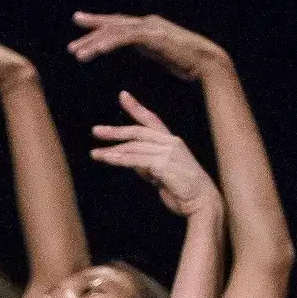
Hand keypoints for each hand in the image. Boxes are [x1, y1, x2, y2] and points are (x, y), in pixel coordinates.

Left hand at [67, 11, 229, 80]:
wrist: (206, 61)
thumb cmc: (185, 61)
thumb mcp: (158, 52)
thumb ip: (145, 47)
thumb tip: (135, 47)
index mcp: (147, 27)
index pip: (117, 24)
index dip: (97, 23)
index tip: (79, 21)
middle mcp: (147, 23)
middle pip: (112, 26)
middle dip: (90, 35)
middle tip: (71, 48)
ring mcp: (151, 27)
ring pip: (116, 31)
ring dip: (95, 43)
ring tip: (78, 55)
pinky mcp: (155, 36)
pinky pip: (127, 37)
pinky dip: (111, 43)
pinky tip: (98, 51)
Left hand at [90, 90, 217, 217]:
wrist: (202, 202)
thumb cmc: (182, 190)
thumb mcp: (160, 173)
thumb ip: (146, 164)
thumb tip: (129, 159)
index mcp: (171, 142)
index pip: (151, 120)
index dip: (136, 107)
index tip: (123, 95)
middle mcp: (171, 143)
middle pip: (138, 131)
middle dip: (116, 131)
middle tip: (96, 130)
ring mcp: (168, 153)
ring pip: (134, 147)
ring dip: (112, 151)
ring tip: (95, 154)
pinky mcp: (164, 165)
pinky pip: (137, 160)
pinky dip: (121, 160)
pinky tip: (108, 159)